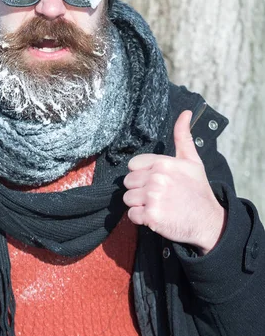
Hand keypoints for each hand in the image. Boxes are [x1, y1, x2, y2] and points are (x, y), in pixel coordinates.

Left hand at [123, 110, 225, 253]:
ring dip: (139, 204)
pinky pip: (131, 215)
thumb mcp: (193, 161)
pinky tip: (156, 216)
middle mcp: (156, 178)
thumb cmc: (198, 191)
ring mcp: (153, 197)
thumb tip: (185, 113)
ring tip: (158, 205)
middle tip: (158, 195)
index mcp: (163, 163)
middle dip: (140, 190)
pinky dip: (141, 218)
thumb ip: (183, 137)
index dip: (142, 174)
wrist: (208, 221)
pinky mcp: (151, 216)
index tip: (155, 181)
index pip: (133, 165)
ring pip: (128, 198)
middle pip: (128, 182)